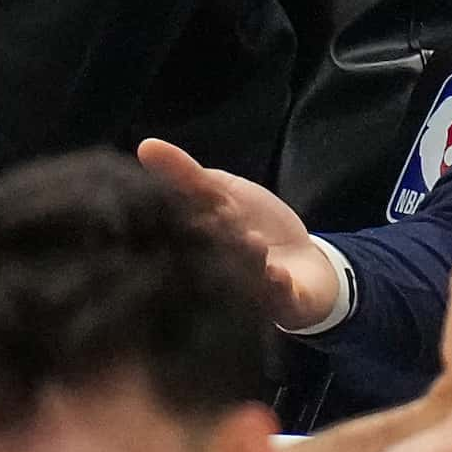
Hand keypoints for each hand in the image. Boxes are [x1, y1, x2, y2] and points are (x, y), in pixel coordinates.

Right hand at [137, 138, 340, 329]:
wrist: (306, 264)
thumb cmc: (256, 224)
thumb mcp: (222, 191)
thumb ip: (186, 174)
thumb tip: (145, 145)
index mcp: (193, 246)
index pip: (174, 230)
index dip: (170, 216)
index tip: (163, 203)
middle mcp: (213, 277)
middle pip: (204, 260)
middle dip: (211, 237)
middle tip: (214, 220)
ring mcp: (246, 294)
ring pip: (239, 281)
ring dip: (245, 261)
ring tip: (252, 242)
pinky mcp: (278, 306)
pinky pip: (275, 300)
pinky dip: (275, 287)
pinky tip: (276, 274)